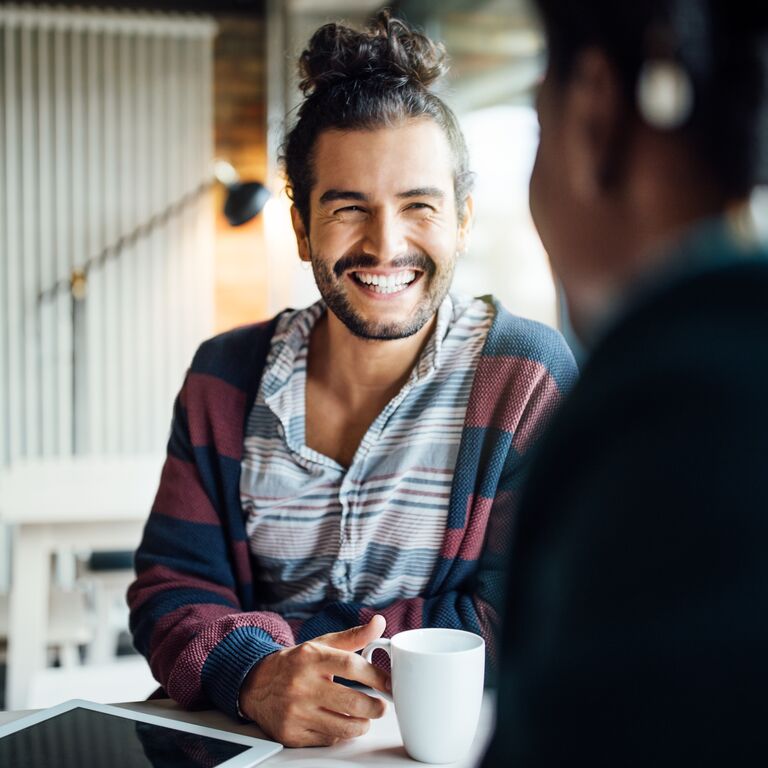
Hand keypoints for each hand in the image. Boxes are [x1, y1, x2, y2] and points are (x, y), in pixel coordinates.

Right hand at [239, 615, 390, 746]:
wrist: (256, 684)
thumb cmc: (296, 663)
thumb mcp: (322, 644)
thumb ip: (353, 636)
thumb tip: (380, 622)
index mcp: (311, 658)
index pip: (351, 666)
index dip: (377, 676)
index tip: (389, 683)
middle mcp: (302, 685)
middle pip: (352, 702)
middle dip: (375, 707)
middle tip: (381, 706)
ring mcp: (296, 712)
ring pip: (343, 726)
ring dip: (362, 724)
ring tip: (365, 717)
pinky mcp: (292, 734)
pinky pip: (328, 739)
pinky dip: (340, 733)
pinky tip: (341, 723)